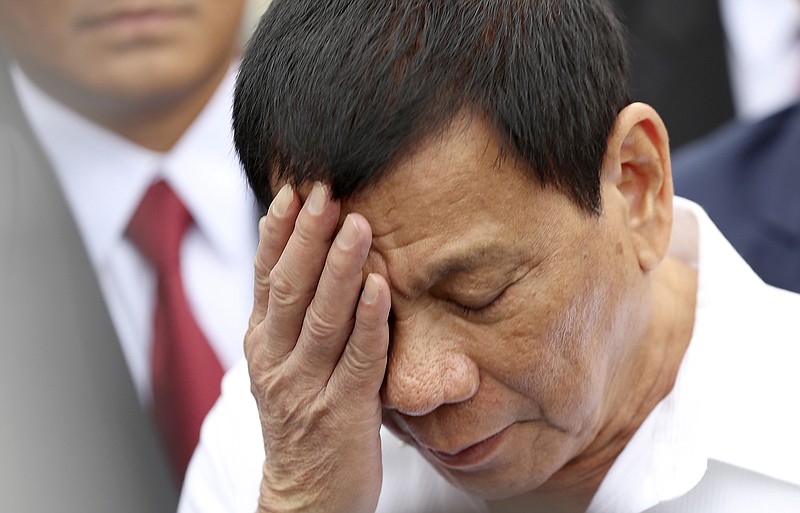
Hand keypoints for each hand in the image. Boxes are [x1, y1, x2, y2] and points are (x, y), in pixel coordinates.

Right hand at [246, 182, 390, 512]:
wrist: (306, 495)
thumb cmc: (303, 418)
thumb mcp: (283, 364)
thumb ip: (292, 316)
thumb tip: (303, 252)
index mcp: (261, 343)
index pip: (265, 277)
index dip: (279, 233)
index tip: (294, 190)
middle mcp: (276, 361)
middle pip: (289, 288)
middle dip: (307, 237)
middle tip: (324, 190)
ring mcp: (306, 387)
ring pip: (322, 318)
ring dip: (339, 268)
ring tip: (355, 224)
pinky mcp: (342, 411)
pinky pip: (359, 359)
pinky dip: (369, 320)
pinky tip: (379, 285)